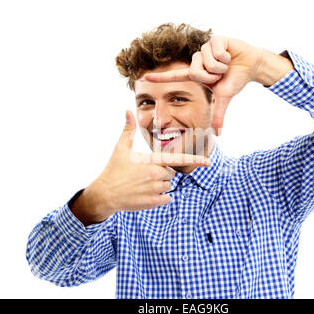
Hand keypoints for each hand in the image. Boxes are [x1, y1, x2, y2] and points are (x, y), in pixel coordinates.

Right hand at [71, 110, 210, 225]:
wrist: (105, 194)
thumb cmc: (114, 169)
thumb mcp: (121, 148)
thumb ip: (129, 129)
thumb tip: (128, 111)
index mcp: (152, 160)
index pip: (177, 159)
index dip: (194, 160)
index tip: (208, 161)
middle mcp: (156, 175)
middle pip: (170, 172)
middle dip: (161, 172)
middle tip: (143, 173)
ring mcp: (155, 190)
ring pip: (168, 185)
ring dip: (159, 185)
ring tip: (141, 184)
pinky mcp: (153, 202)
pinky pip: (166, 198)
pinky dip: (159, 197)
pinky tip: (145, 194)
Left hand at [145, 36, 265, 134]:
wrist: (251, 66)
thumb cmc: (235, 80)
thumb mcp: (224, 98)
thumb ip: (218, 114)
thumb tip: (218, 134)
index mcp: (196, 73)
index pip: (175, 76)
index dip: (160, 78)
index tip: (145, 78)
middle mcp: (197, 60)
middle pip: (194, 72)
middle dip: (211, 76)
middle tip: (221, 74)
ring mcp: (204, 48)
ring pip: (207, 62)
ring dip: (221, 66)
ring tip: (226, 64)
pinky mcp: (214, 39)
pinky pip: (216, 51)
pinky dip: (226, 56)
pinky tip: (230, 54)